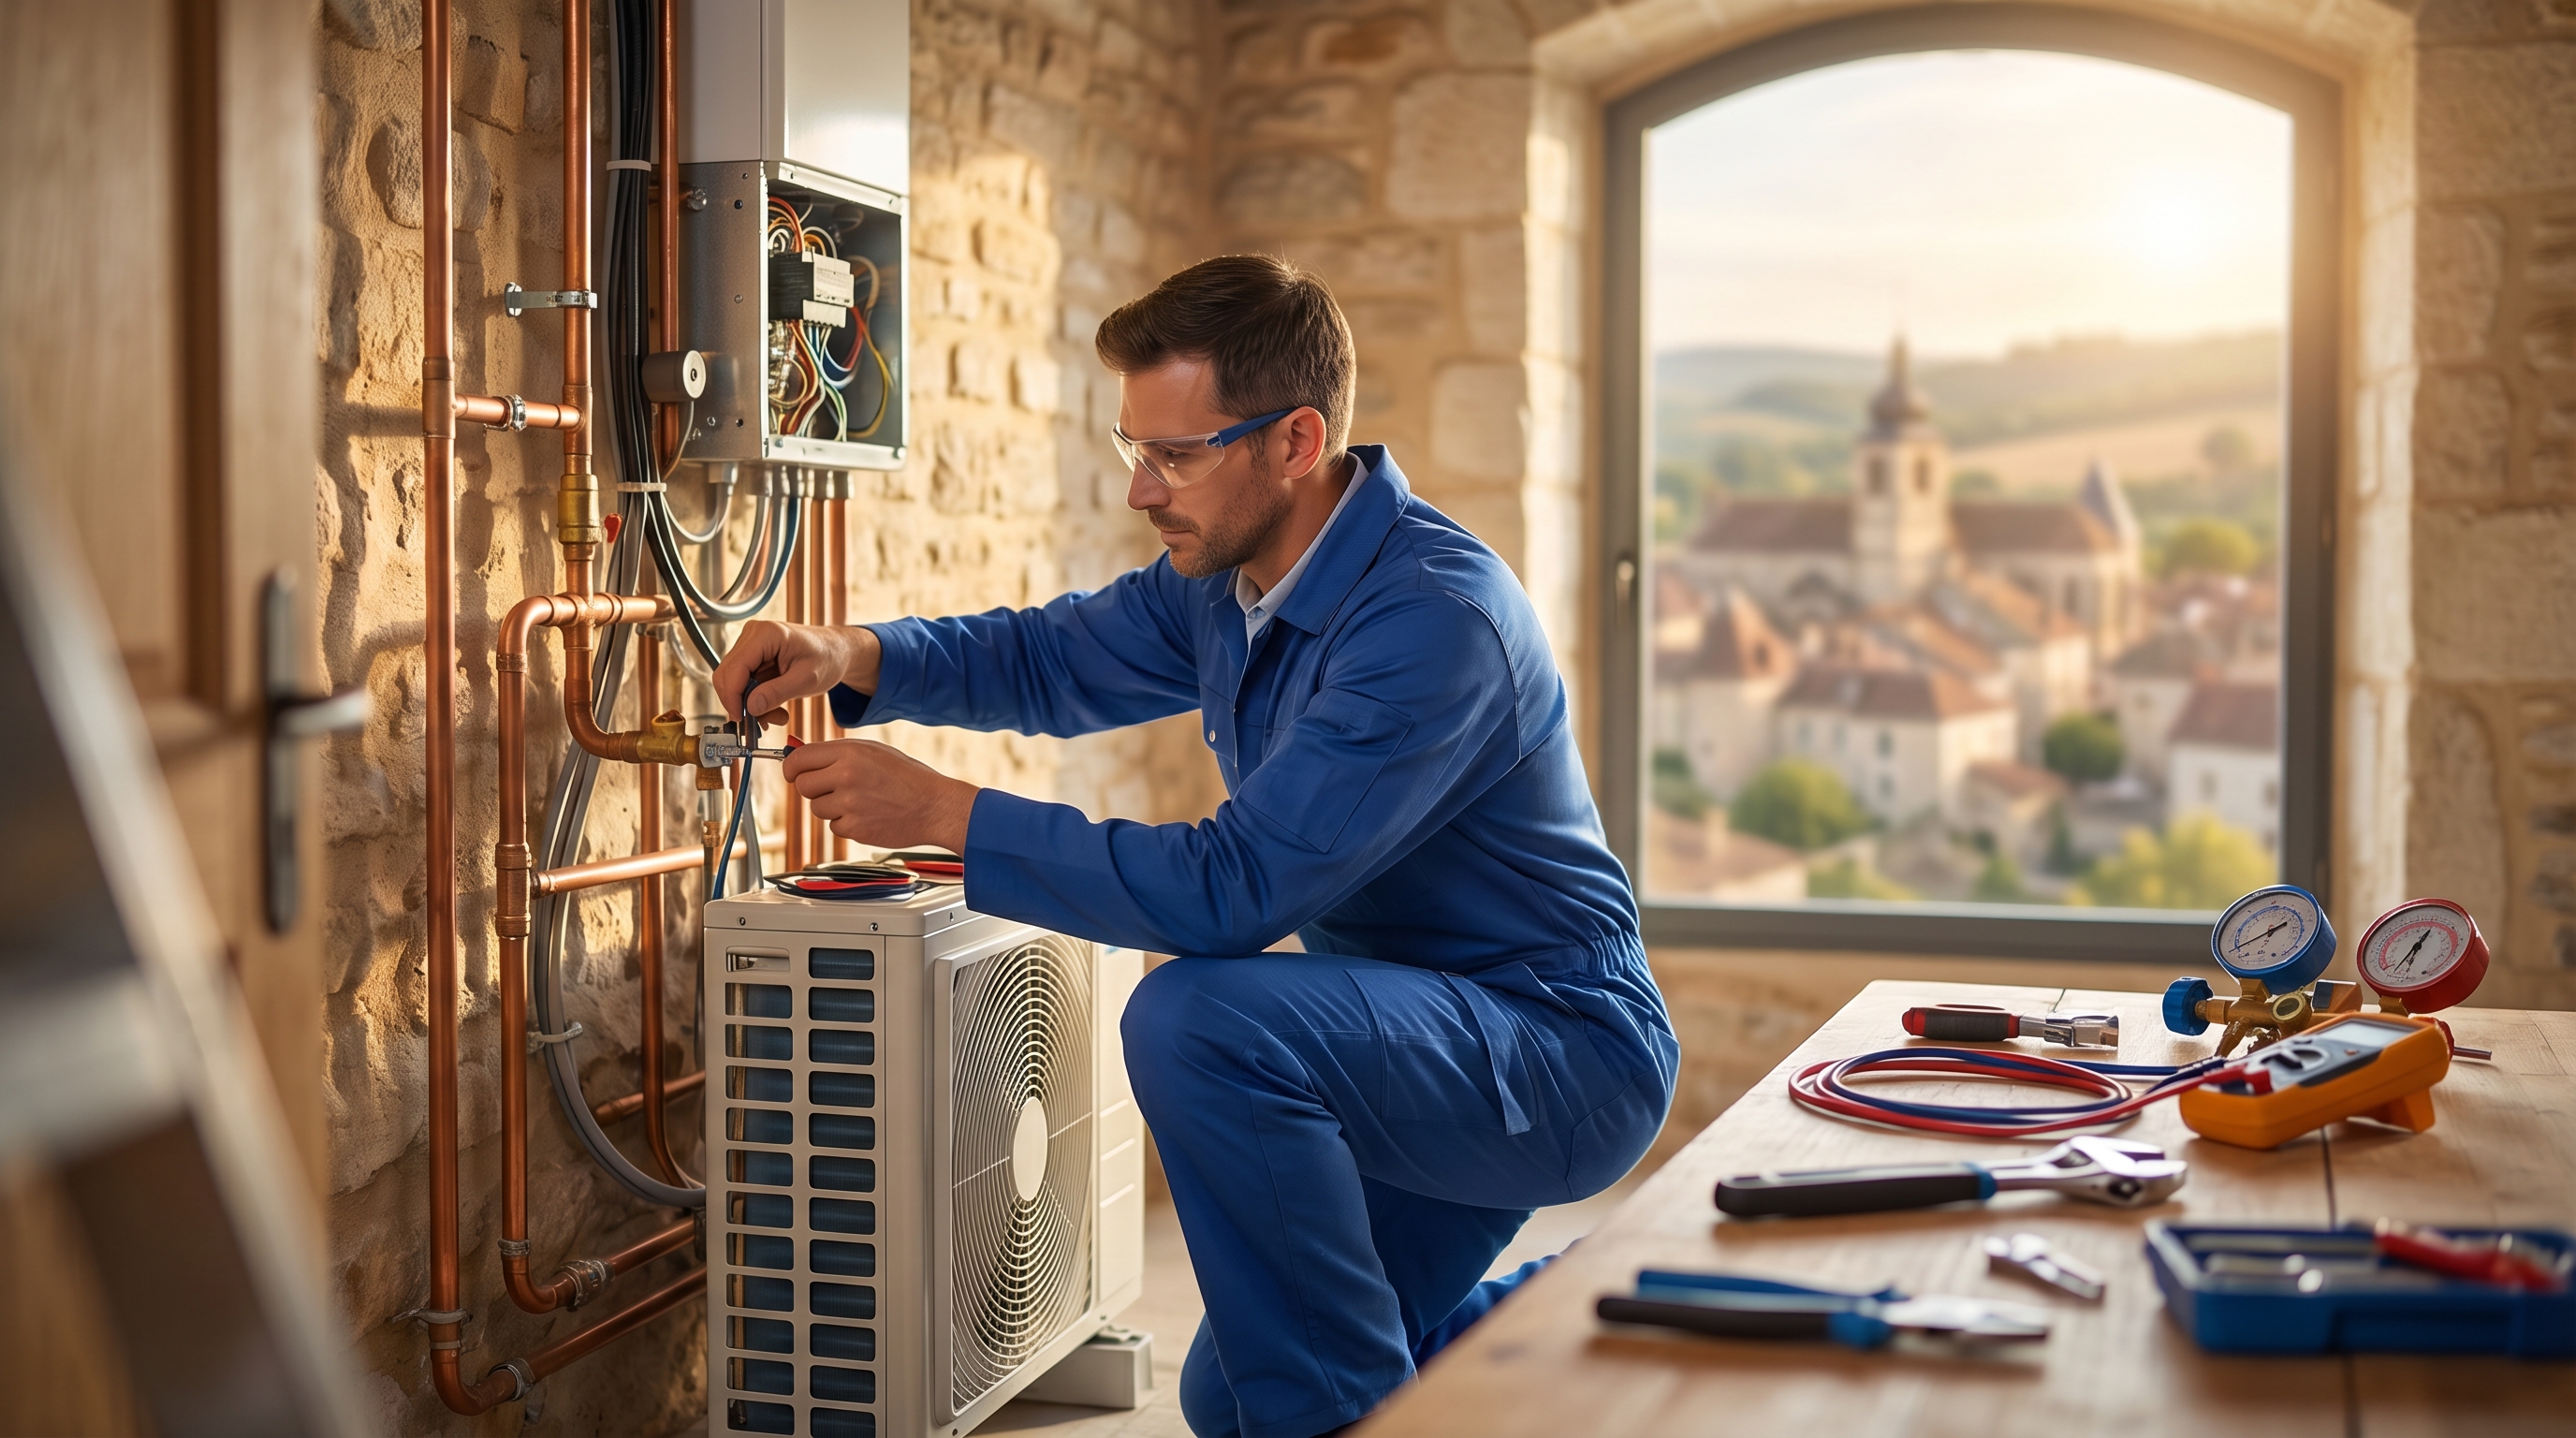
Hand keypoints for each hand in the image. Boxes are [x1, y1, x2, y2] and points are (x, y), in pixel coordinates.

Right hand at [711, 620, 881, 721]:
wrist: (837, 651)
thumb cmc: (828, 658)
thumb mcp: (807, 680)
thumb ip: (777, 693)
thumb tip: (750, 708)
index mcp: (765, 634)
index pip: (734, 668)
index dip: (733, 697)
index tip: (741, 721)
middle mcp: (752, 635)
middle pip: (727, 675)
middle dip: (741, 704)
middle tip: (761, 724)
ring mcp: (750, 645)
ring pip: (733, 683)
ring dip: (751, 705)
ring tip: (778, 717)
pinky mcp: (752, 657)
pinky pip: (743, 684)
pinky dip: (755, 701)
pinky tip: (774, 709)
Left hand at [781, 739, 978, 853]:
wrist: (935, 806)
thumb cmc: (907, 777)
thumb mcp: (874, 751)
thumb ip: (838, 752)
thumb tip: (799, 754)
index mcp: (849, 753)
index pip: (799, 759)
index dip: (791, 767)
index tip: (792, 772)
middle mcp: (845, 776)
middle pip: (802, 785)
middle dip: (813, 788)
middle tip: (833, 788)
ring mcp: (849, 804)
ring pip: (816, 808)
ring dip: (831, 807)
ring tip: (860, 801)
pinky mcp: (854, 828)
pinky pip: (834, 826)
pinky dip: (847, 823)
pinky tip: (869, 815)